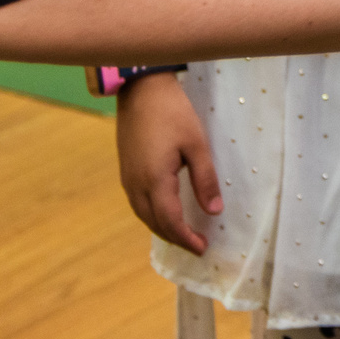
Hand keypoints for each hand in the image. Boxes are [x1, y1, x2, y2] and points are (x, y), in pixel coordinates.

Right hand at [116, 71, 221, 254]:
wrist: (141, 90)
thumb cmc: (173, 113)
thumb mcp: (196, 145)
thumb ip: (205, 179)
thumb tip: (214, 211)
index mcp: (155, 180)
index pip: (170, 221)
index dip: (186, 238)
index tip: (202, 248)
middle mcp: (136, 184)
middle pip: (154, 223)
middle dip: (175, 238)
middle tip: (196, 246)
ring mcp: (127, 178)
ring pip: (143, 215)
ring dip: (162, 228)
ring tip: (182, 235)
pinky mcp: (125, 170)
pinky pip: (137, 203)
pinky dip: (152, 215)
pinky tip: (164, 214)